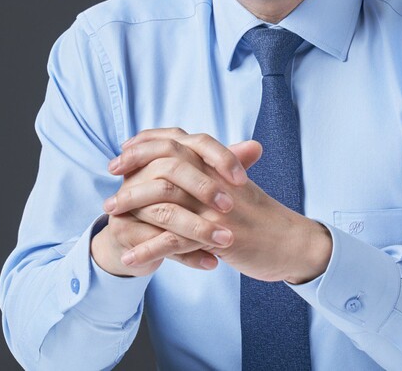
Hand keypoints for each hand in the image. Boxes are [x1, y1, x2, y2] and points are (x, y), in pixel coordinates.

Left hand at [106, 129, 331, 283]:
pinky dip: (149, 249)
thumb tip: (187, 161)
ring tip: (110, 221)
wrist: (292, 243)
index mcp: (220, 164)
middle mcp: (217, 179)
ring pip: (166, 200)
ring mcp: (217, 207)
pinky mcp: (218, 235)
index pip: (178, 142)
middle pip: (167, 165)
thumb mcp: (238, 187)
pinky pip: (176, 240)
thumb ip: (214, 170)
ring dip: (133, 209)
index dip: (148, 144)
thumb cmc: (263, 217)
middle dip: (133, 172)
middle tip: (111, 183)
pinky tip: (130, 257)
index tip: (124, 152)